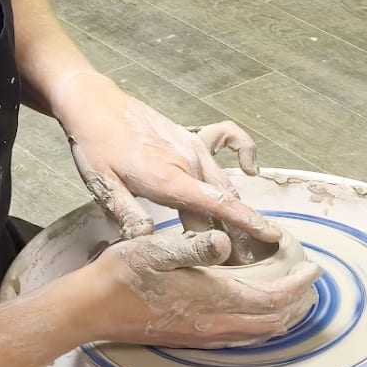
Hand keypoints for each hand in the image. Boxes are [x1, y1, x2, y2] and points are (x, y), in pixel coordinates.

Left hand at [50, 71, 279, 244]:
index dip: (247, 222)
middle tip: (241, 261)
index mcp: (168, 178)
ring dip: (233, 207)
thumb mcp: (103, 185)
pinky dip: (243, 152)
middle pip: (222, 201)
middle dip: (235, 231)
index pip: (218, 204)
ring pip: (223, 182)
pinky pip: (227, 142)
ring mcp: (192, 146)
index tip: (271, 237)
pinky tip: (247, 166)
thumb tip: (148, 241)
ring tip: (238, 233)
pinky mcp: (191, 136)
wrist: (95, 105)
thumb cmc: (95, 147)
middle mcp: (188, 161)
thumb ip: (127, 213)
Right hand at [81, 228, 319, 348]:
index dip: (297, 285)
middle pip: (271, 321)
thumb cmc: (123, 274)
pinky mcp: (191, 337)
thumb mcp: (156, 250)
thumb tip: (223, 241)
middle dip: (295, 301)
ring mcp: (203, 335)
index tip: (313, 268)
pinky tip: (249, 304)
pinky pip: (239, 334)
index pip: (271, 299)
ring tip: (286, 289)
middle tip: (305, 277)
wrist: (92, 309)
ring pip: (256, 331)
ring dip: (277, 312)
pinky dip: (257, 319)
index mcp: (213, 299)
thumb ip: (193, 247)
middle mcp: (214, 324)